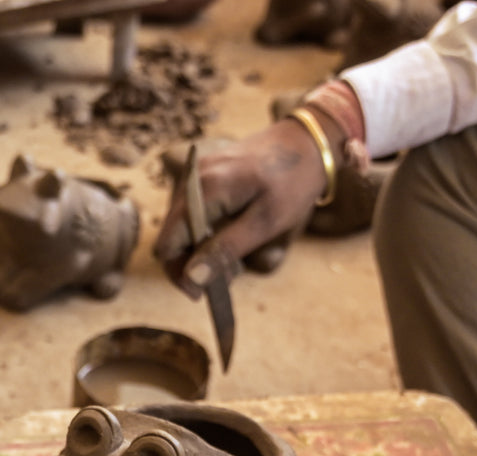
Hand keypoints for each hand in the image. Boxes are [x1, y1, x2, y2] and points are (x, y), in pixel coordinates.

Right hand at [152, 116, 337, 297]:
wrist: (308, 140)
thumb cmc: (293, 181)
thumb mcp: (266, 222)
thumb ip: (225, 250)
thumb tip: (192, 278)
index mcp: (204, 190)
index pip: (168, 244)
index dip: (179, 273)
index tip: (201, 294)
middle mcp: (192, 179)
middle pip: (170, 237)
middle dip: (191, 264)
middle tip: (227, 277)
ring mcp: (195, 174)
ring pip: (179, 227)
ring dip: (199, 250)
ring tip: (234, 258)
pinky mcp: (202, 174)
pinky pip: (191, 212)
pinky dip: (204, 232)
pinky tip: (230, 236)